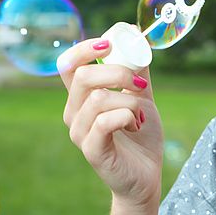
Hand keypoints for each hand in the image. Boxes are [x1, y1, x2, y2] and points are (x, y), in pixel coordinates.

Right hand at [56, 34, 163, 207]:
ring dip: (129, 101)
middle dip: (118, 72)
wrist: (146, 177)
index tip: (109, 44)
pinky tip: (135, 125)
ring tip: (141, 115)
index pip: (68, 64)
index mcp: (81, 97)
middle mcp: (74, 112)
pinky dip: (127, 117)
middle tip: (142, 85)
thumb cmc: (141, 137)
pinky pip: (105, 122)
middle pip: (83, 76)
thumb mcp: (141, 97)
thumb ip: (137, 71)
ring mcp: (79, 132)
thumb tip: (136, 37)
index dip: (85, 48)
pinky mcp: (91, 150)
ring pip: (98, 99)